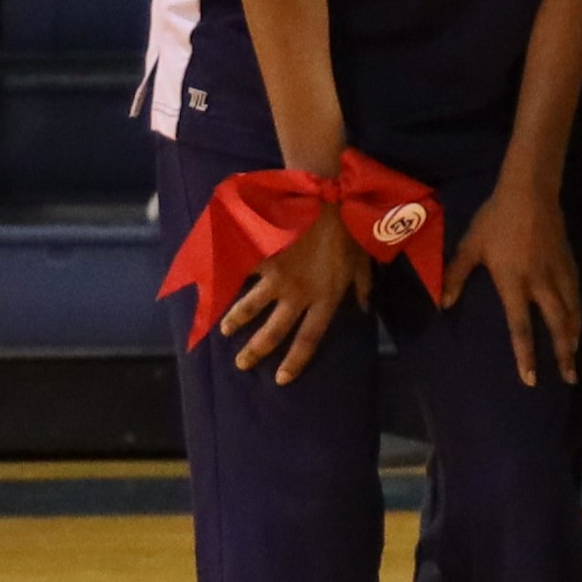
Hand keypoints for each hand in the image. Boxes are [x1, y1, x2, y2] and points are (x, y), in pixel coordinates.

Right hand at [220, 209, 371, 383]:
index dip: (295, 362)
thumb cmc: (350, 232)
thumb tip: (364, 305)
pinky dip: (230, 281)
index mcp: (326, 299)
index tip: (281, 378)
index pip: (309, 339)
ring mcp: (277, 279)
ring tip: (226, 331)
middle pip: (274, 332)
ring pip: (250, 308)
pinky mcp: (262, 260)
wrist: (327, 202)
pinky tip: (217, 286)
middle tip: (242, 364)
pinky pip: (243, 275)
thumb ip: (361, 286)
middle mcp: (299, 295)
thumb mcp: (363, 262)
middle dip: (255, 351)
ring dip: (236, 321)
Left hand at [446, 177, 581, 385]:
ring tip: (575, 353)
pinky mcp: (568, 262)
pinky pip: (576, 293)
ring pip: (572, 311)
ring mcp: (558, 274)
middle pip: (556, 325)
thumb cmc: (495, 220)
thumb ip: (455, 276)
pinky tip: (578, 318)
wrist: (530, 193)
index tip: (532, 378)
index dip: (526, 355)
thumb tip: (442, 304)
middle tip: (570, 376)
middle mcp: (540, 284)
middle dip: (563, 353)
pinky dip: (579, 310)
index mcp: (514, 284)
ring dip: (574, 335)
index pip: (520, 327)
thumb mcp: (470, 247)